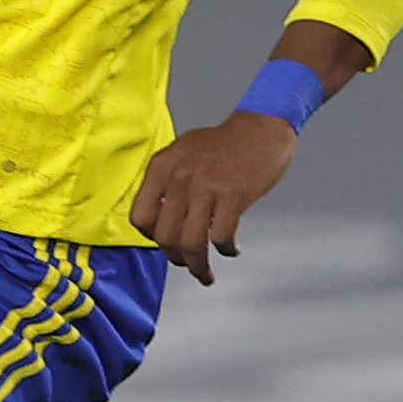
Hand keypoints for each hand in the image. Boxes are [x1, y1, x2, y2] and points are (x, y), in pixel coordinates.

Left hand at [129, 108, 297, 284]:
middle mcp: (179, 177)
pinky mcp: (232, 195)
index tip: (165, 244)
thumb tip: (163, 217)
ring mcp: (206, 186)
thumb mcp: (184, 153)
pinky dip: (225, 250)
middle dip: (176, 258)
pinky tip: (231, 249)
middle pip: (165, 236)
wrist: (262, 126)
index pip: (140, 217)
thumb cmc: (225, 142)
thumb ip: (168, 181)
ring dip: (198, 266)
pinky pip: (221, 237)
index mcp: (162, 166)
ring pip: (191, 243)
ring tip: (205, 274)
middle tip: (187, 264)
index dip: (152, 238)